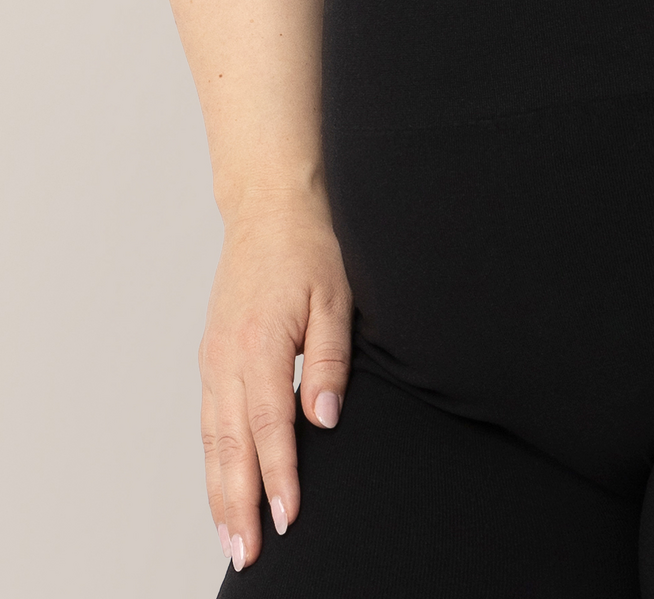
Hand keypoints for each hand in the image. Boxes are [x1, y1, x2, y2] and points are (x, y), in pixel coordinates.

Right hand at [199, 196, 352, 570]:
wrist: (268, 210)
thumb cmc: (309, 250)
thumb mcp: (335, 298)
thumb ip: (330, 359)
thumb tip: (326, 417)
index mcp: (260, 344)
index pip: (270, 425)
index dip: (280, 475)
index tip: (287, 516)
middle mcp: (228, 358)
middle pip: (231, 446)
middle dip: (240, 503)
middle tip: (248, 552)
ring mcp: (214, 360)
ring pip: (213, 440)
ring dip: (221, 492)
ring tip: (231, 538)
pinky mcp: (211, 358)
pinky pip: (209, 421)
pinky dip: (213, 460)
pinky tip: (221, 487)